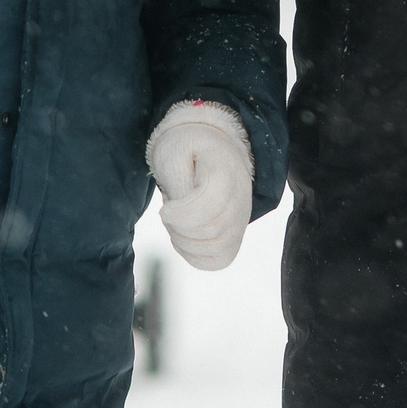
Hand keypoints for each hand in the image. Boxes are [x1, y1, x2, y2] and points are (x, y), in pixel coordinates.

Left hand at [145, 100, 254, 270]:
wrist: (212, 146)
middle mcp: (241, 200)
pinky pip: (219, 260)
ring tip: (178, 220)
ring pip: (217, 250)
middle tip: (169, 210)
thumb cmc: (188, 148)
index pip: (211, 206)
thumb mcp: (174, 151)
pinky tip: (184, 235)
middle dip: (179, 227)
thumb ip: (177, 181)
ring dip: (184, 241)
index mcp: (227, 172)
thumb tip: (181, 214)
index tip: (165, 208)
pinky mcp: (235, 237)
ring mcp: (241, 220)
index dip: (181, 215)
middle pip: (212, 231)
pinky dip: (194, 255)